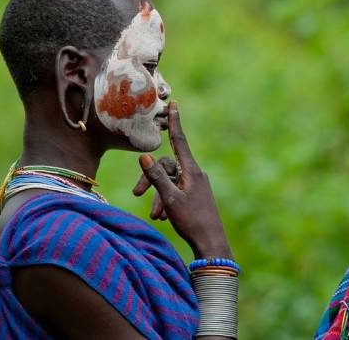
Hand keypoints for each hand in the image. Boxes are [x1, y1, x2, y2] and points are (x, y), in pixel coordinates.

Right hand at [133, 101, 231, 259]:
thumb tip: (144, 155)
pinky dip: (167, 202)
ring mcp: (197, 185)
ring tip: (156, 217)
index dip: (175, 122)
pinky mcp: (196, 195)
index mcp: (192, 170)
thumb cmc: (192, 221)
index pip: (179, 141)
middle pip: (167, 167)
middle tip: (137, 195)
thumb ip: (156, 177)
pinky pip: (177, 191)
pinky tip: (164, 218)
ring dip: (159, 197)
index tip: (174, 104)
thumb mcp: (170, 198)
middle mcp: (196, 174)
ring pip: (170, 182)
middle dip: (151, 180)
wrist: (212, 243)